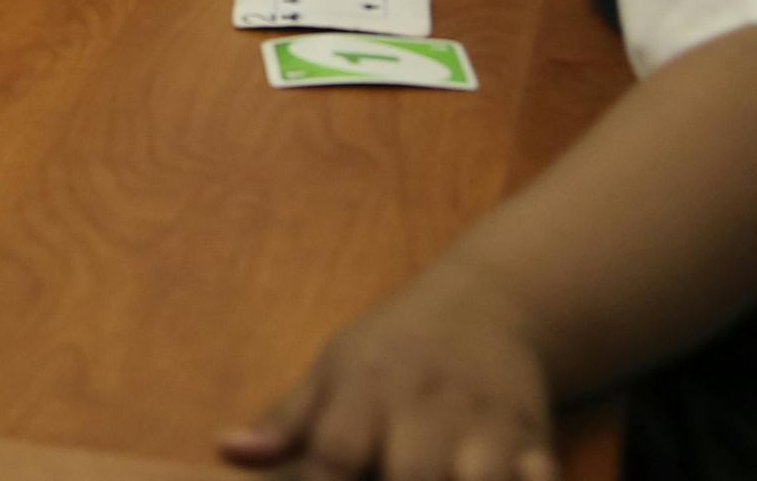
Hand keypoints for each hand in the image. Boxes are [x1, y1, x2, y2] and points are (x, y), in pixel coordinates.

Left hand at [220, 269, 556, 480]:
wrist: (488, 303)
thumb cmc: (392, 347)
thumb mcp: (333, 369)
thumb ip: (286, 420)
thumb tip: (226, 451)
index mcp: (366, 390)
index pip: (334, 453)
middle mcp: (425, 408)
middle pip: (412, 474)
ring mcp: (484, 427)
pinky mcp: (535, 443)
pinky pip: (538, 480)